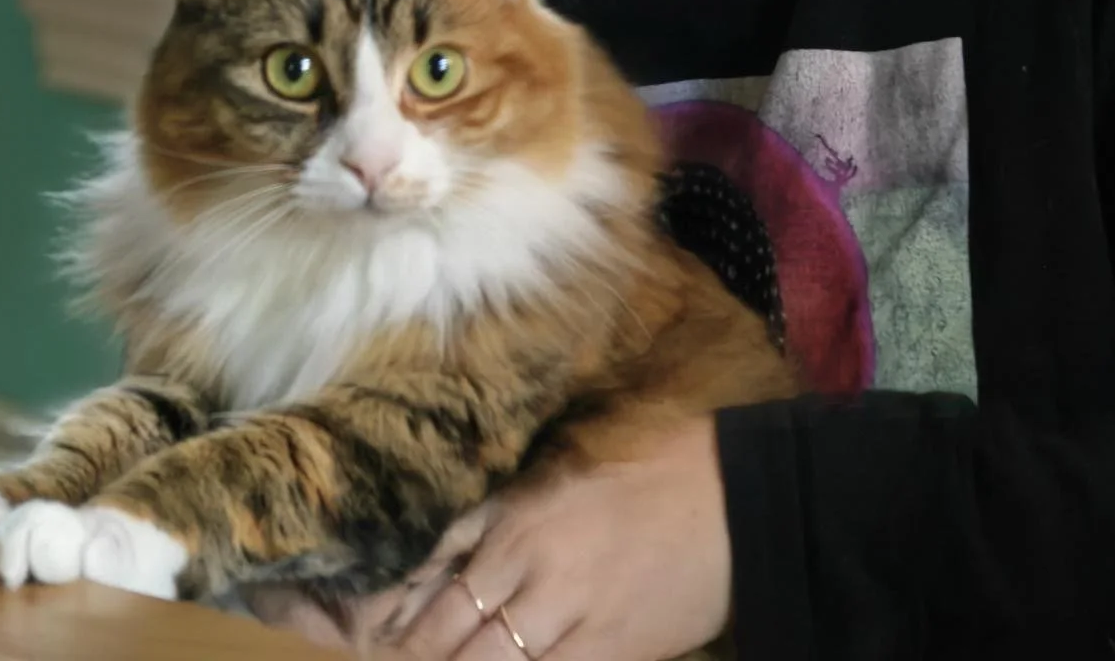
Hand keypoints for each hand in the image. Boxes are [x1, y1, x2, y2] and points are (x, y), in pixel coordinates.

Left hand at [373, 416, 731, 660]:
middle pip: (460, 648)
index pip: (443, 600)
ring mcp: (578, 628)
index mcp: (521, 528)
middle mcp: (540, 582)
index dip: (408, 634)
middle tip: (407, 660)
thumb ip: (495, 519)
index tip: (383, 643)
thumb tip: (438, 556)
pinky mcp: (616, 660)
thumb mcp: (556, 481)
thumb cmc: (645, 472)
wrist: (732, 504)